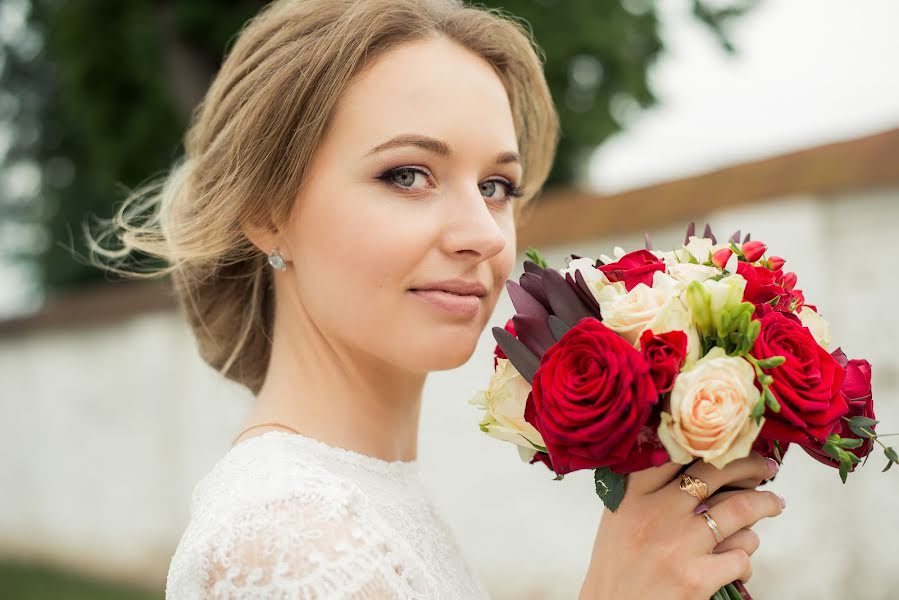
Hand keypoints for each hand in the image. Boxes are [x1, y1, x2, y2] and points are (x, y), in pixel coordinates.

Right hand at [579, 451, 783, 599]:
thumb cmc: (617, 568)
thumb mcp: (618, 520)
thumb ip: (644, 492)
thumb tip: (691, 465)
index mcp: (632, 497)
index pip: (676, 454)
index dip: (710, 444)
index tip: (730, 441)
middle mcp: (655, 514)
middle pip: (715, 473)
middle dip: (750, 466)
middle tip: (766, 468)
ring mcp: (679, 545)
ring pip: (740, 511)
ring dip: (765, 506)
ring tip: (773, 505)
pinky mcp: (698, 578)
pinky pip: (741, 556)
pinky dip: (745, 557)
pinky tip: (740, 560)